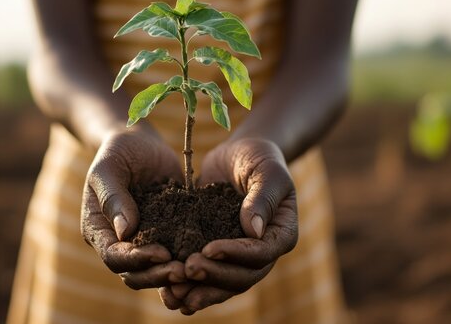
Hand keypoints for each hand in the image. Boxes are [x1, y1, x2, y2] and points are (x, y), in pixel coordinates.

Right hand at [81, 127, 186, 289]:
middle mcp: (120, 242)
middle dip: (158, 274)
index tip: (162, 253)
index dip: (137, 260)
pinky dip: (188, 259)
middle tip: (184, 271)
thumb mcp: (108, 169)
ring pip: (155, 270)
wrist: (140, 144)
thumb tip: (125, 231)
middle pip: (135, 273)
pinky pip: (176, 253)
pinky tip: (207, 257)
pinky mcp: (167, 234)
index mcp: (99, 231)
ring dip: (174, 273)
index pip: (114, 257)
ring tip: (196, 268)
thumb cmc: (117, 152)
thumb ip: (113, 198)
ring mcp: (144, 241)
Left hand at [159, 138, 297, 313]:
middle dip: (214, 276)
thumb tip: (253, 230)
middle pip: (242, 276)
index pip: (261, 253)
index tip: (208, 248)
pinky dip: (190, 286)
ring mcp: (239, 255)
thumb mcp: (266, 171)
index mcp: (281, 233)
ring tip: (175, 294)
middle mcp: (262, 251)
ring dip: (201, 290)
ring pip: (224, 283)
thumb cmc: (258, 158)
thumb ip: (262, 198)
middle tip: (187, 269)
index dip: (235, 254)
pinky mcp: (217, 251)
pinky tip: (169, 293)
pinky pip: (208, 274)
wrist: (239, 156)